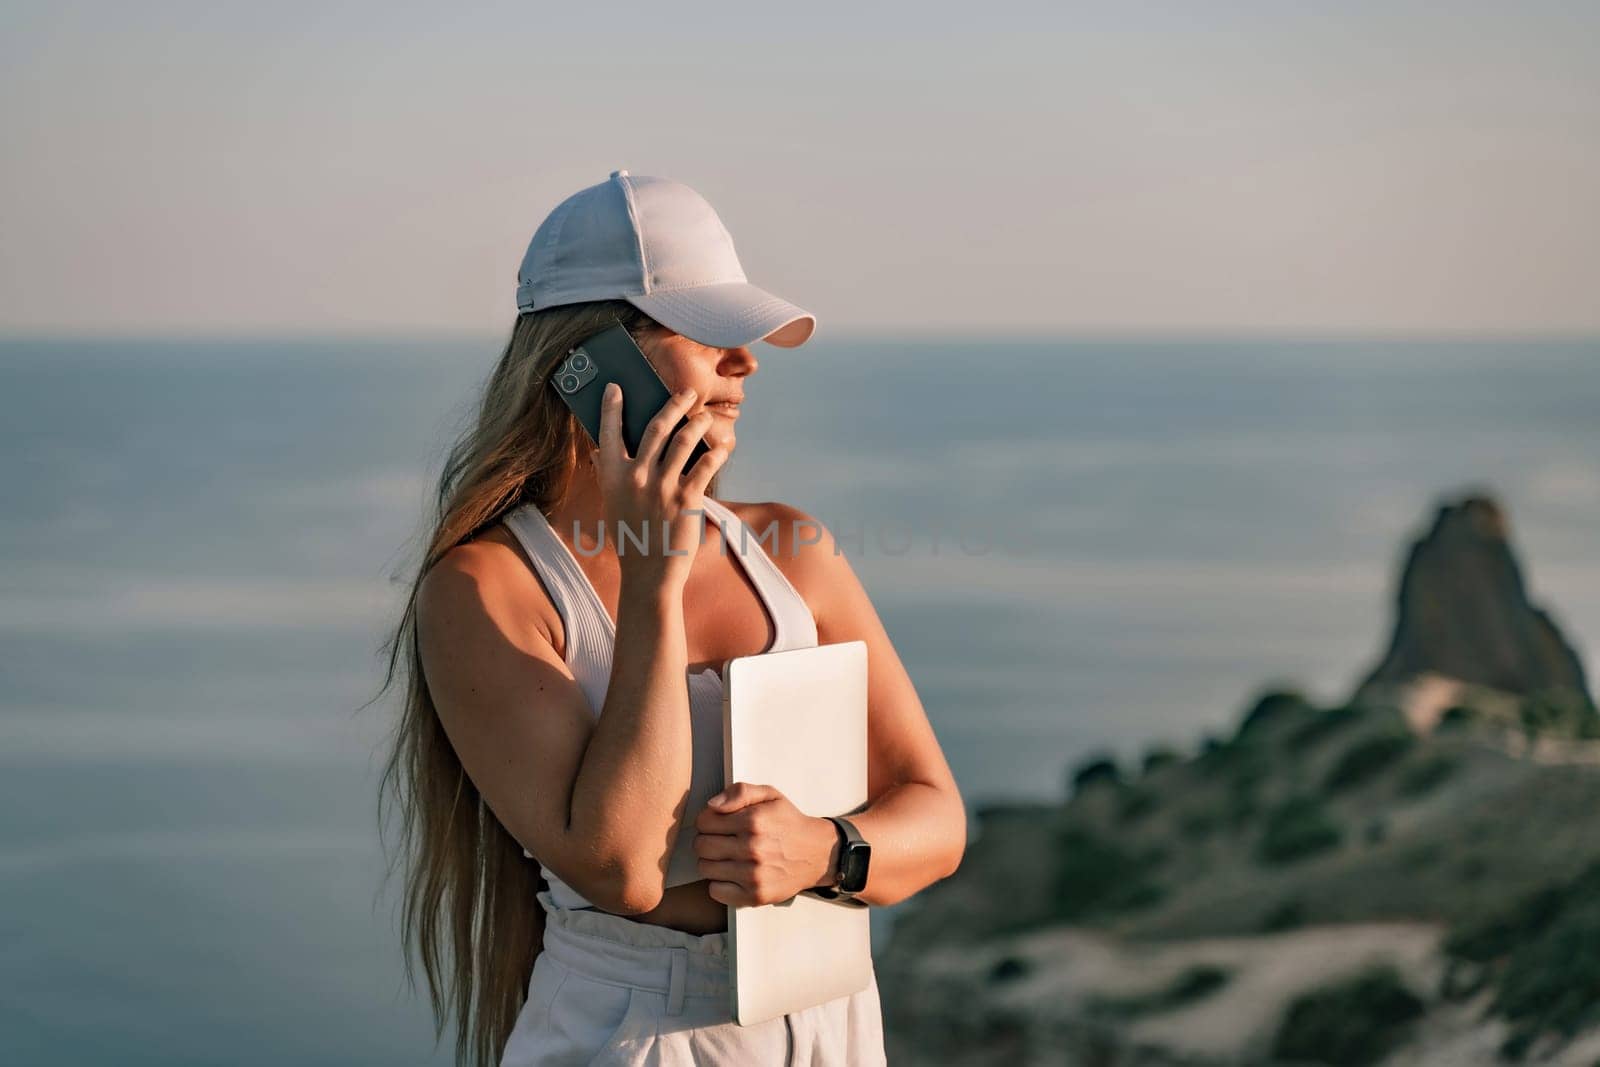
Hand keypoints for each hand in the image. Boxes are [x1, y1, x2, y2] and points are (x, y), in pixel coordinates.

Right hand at [595, 381, 727, 590]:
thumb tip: (600, 452)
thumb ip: (608, 477)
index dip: (612, 408)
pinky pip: (705, 465)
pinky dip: (716, 452)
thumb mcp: (612, 506)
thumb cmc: (630, 538)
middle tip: (686, 392)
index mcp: (613, 476)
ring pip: (684, 440)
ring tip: (704, 416)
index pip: (609, 432)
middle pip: (656, 427)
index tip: (616, 387)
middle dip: (673, 404)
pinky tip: (722, 446)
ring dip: (698, 423)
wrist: (649, 573)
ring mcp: (662, 486)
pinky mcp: (687, 498)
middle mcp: (637, 476)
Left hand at [692, 782, 836, 906]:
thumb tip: (712, 805)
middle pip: (701, 846)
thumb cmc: (788, 823)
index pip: (704, 821)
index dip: (708, 820)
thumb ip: (740, 791)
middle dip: (706, 840)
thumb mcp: (769, 795)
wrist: (817, 853)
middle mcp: (753, 848)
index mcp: (754, 821)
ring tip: (728, 856)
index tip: (719, 823)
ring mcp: (753, 875)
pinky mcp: (755, 896)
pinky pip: (715, 891)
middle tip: (721, 840)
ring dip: (712, 861)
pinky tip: (732, 873)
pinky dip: (719, 883)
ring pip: (705, 868)